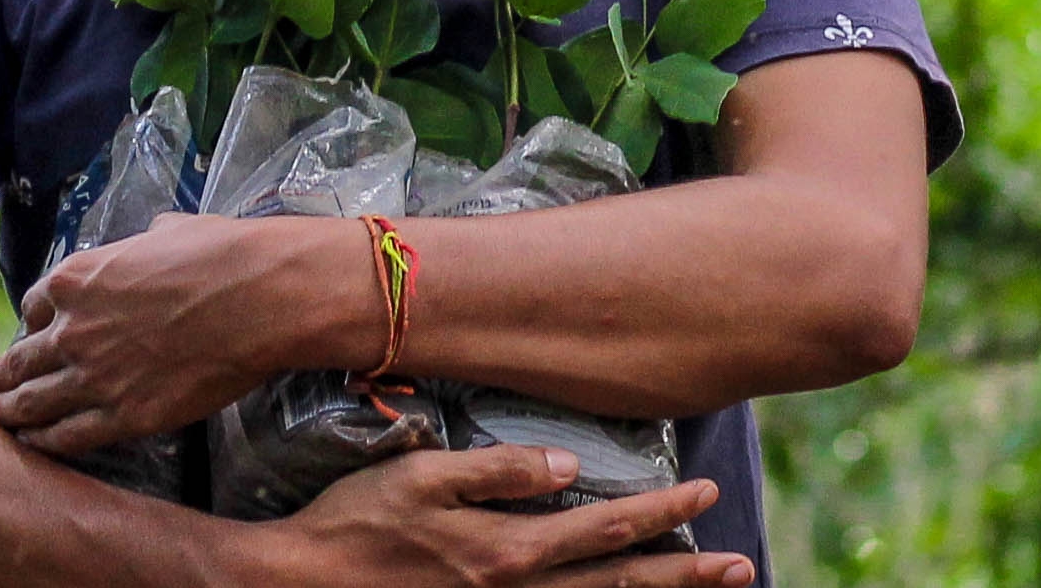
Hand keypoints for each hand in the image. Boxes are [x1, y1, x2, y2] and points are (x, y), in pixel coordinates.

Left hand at [0, 213, 363, 454]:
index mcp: (79, 278)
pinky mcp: (123, 416)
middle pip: (21, 358)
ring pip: (33, 403)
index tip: (32, 332)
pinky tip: (31, 446)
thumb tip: (154, 241)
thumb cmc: (221, 254)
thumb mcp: (169, 230)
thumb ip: (144, 244)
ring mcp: (94, 376)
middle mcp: (73, 329)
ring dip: (6, 411)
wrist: (257, 297)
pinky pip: (68, 436)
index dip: (33, 321)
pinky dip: (43, 443)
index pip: (36, 306)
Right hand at [220, 446, 753, 587]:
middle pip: (618, 585)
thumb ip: (494, 470)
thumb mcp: (420, 477)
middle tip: (738, 564)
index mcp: (507, 551)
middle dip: (683, 573)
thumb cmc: (357, 524)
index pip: (605, 528)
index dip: (661, 512)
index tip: (706, 491)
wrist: (302, 586)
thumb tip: (566, 464)